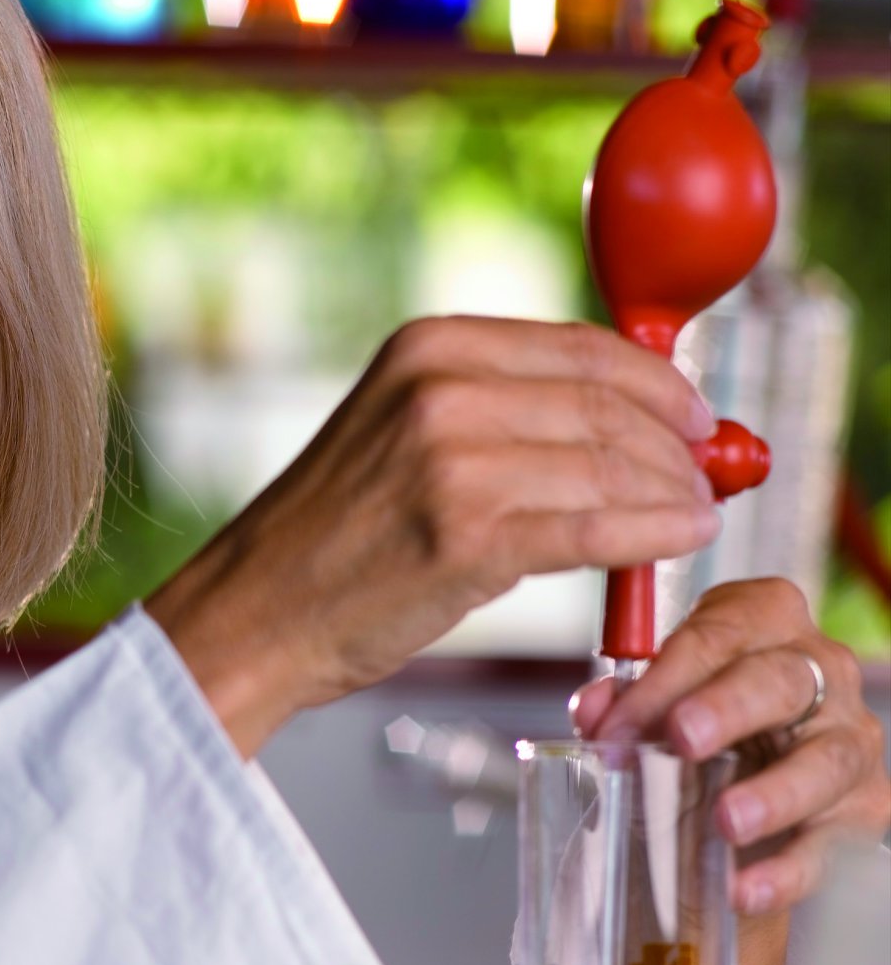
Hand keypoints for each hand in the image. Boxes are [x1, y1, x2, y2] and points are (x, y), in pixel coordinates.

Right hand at [147, 317, 720, 756]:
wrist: (254, 616)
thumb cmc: (329, 542)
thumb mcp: (397, 433)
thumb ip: (494, 410)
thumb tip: (618, 417)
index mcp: (429, 348)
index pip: (584, 348)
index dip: (658, 384)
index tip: (696, 416)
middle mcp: (442, 390)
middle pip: (608, 405)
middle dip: (677, 443)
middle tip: (710, 474)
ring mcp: (455, 462)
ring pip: (612, 466)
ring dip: (673, 493)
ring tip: (696, 515)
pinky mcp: (469, 538)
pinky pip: (596, 529)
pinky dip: (652, 536)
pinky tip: (677, 541)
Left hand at [574, 577, 890, 916]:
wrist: (749, 783)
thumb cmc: (704, 722)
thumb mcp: (657, 703)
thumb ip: (624, 704)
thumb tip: (595, 712)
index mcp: (766, 622)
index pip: (719, 635)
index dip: (664, 678)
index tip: (617, 725)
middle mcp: (822, 670)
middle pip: (781, 681)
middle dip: (729, 708)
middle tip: (683, 738)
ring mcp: (849, 739)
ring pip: (826, 761)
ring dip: (774, 792)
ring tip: (726, 821)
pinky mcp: (863, 807)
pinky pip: (830, 842)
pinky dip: (786, 871)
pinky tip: (743, 889)